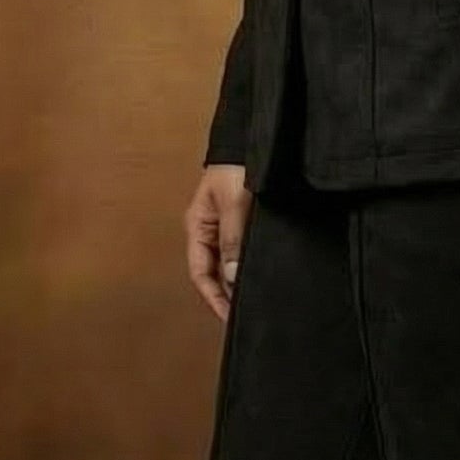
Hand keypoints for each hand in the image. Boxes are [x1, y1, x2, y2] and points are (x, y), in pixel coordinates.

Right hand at [186, 162, 250, 322]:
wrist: (252, 140)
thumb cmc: (237, 166)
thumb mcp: (235, 203)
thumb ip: (232, 239)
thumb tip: (232, 277)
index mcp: (198, 227)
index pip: (200, 273)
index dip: (213, 298)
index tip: (229, 318)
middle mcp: (209, 231)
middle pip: (214, 273)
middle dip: (226, 296)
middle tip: (246, 318)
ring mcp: (225, 227)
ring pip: (229, 264)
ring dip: (238, 283)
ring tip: (254, 303)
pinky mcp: (242, 222)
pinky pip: (241, 252)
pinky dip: (247, 267)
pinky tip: (260, 277)